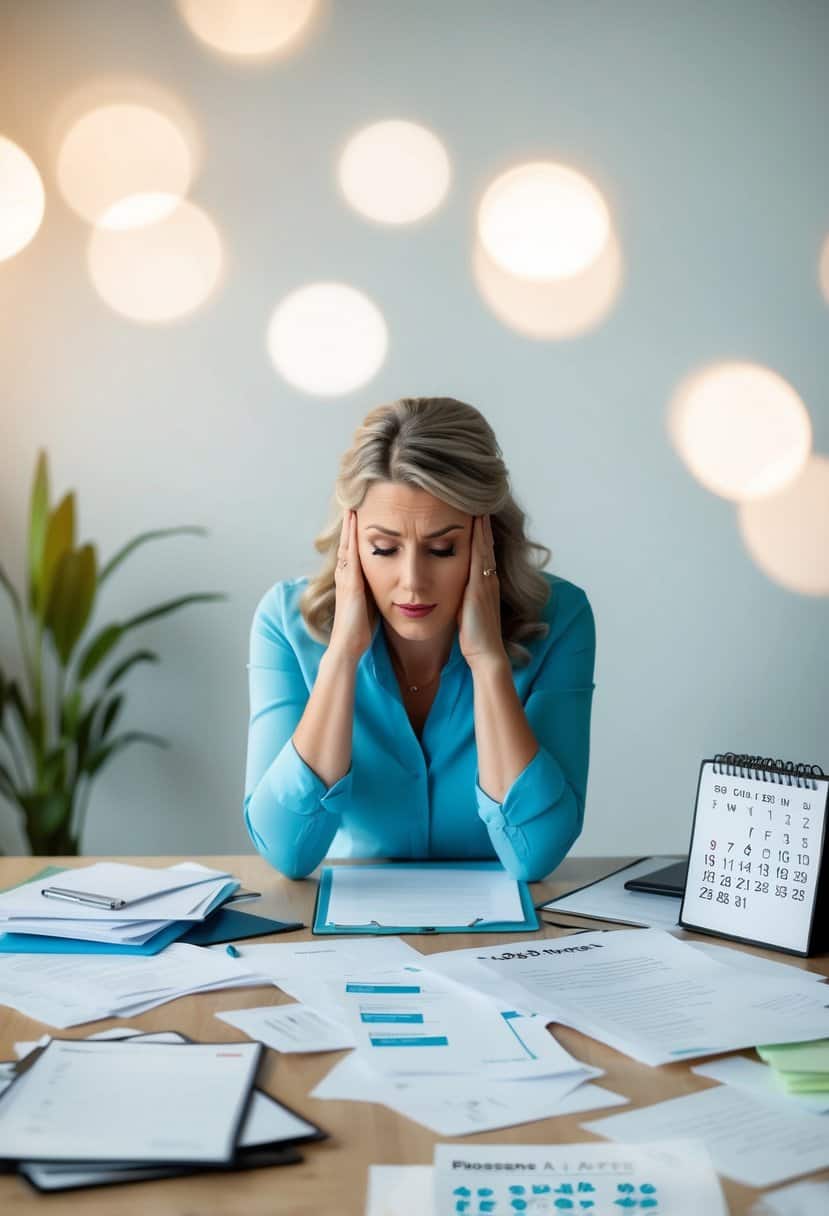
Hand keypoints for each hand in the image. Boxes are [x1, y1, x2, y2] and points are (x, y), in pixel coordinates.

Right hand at [328, 510, 374, 661]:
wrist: (348, 646)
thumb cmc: (359, 631)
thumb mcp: (368, 606)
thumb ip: (373, 593)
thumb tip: (387, 586)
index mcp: (350, 581)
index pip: (352, 552)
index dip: (353, 535)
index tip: (358, 518)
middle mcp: (344, 576)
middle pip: (346, 544)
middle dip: (349, 525)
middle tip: (352, 504)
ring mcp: (345, 578)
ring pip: (346, 545)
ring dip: (349, 526)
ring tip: (352, 506)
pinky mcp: (350, 582)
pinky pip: (350, 554)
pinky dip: (351, 537)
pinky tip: (354, 523)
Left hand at [458, 515, 507, 668]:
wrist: (485, 654)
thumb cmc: (473, 638)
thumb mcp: (466, 612)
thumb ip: (462, 599)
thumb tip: (449, 591)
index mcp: (484, 584)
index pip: (481, 552)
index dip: (479, 533)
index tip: (474, 513)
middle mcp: (488, 578)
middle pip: (485, 543)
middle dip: (482, 523)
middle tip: (479, 499)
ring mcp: (487, 580)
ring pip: (484, 545)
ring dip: (482, 524)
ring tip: (478, 502)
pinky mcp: (481, 585)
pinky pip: (481, 554)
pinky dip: (479, 536)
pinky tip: (475, 521)